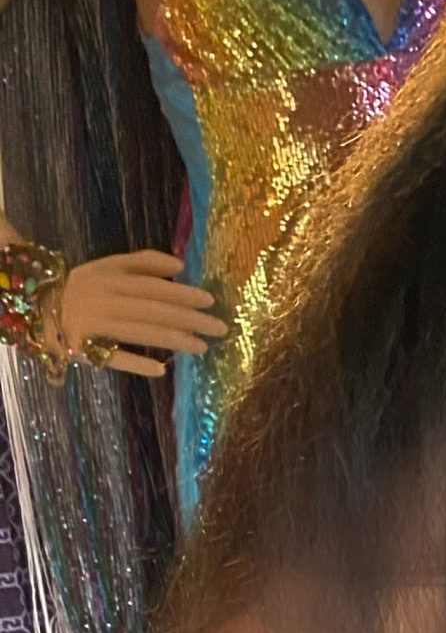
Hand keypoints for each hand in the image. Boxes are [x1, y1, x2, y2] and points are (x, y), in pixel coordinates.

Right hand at [51, 251, 226, 380]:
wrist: (39, 306)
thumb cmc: (86, 286)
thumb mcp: (109, 266)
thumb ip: (143, 262)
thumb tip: (181, 264)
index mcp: (110, 278)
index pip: (152, 286)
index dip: (182, 293)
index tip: (210, 301)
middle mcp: (103, 300)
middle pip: (152, 310)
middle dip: (189, 319)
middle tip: (219, 329)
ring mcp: (92, 325)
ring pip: (138, 332)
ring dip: (172, 340)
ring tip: (201, 347)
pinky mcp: (82, 349)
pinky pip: (111, 358)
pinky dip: (135, 364)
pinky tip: (161, 370)